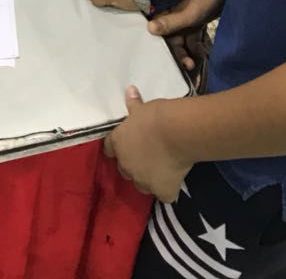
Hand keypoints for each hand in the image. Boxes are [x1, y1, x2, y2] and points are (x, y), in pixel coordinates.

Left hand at [104, 87, 190, 201]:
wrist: (175, 132)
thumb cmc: (156, 115)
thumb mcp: (142, 108)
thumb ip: (134, 104)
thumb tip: (130, 91)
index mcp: (118, 143)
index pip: (110, 149)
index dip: (119, 147)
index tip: (128, 144)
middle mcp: (126, 165)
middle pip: (125, 170)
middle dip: (134, 165)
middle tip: (148, 155)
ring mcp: (143, 181)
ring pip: (141, 185)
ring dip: (148, 179)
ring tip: (162, 167)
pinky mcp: (162, 191)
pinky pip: (164, 195)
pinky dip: (168, 190)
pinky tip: (175, 179)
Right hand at [148, 0, 226, 75]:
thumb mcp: (189, 13)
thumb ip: (170, 23)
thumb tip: (148, 29)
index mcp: (166, 11)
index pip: (161, 34)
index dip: (166, 49)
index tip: (173, 64)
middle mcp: (173, 15)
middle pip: (172, 39)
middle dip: (179, 54)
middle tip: (189, 67)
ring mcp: (186, 18)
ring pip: (184, 40)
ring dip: (189, 53)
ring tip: (196, 65)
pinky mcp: (197, 20)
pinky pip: (194, 37)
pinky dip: (197, 47)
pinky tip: (202, 57)